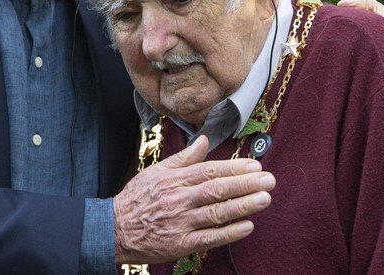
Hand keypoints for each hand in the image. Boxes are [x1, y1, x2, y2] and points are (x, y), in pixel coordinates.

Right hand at [114, 135, 274, 263]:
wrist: (114, 229)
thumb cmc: (137, 198)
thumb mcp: (157, 171)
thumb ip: (184, 158)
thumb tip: (204, 140)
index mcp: (174, 179)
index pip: (209, 171)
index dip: (233, 168)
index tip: (255, 166)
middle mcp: (179, 199)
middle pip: (216, 189)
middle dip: (244, 184)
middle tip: (269, 180)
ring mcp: (180, 222)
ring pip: (216, 213)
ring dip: (242, 206)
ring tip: (264, 199)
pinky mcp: (181, 244)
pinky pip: (209, 238)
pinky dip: (229, 233)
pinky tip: (247, 226)